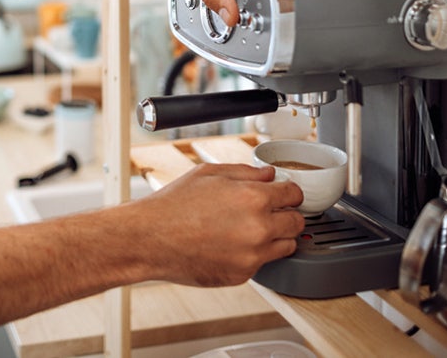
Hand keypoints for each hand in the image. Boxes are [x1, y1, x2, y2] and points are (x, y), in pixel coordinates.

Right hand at [124, 163, 304, 286]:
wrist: (149, 239)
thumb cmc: (172, 205)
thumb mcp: (208, 174)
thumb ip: (245, 172)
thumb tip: (268, 175)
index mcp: (253, 197)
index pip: (295, 194)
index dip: (289, 193)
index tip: (283, 196)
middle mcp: (258, 228)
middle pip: (297, 223)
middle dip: (287, 215)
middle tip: (270, 214)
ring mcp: (252, 254)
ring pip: (286, 246)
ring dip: (276, 237)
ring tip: (251, 230)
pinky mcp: (242, 274)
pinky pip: (262, 263)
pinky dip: (253, 254)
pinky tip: (231, 245)